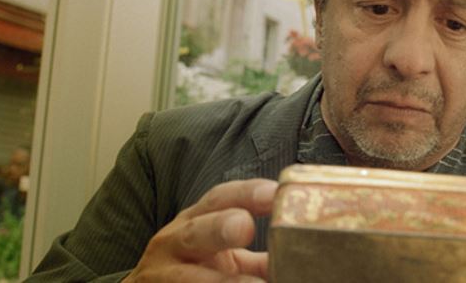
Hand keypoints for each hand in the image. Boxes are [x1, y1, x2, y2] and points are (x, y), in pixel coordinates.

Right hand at [124, 179, 277, 281]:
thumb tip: (305, 257)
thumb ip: (260, 259)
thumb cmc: (195, 268)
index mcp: (196, 220)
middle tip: (244, 226)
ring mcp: (160, 274)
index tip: (275, 192)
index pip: (221, 198)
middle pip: (196, 231)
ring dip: (219, 281)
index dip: (247, 193)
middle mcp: (173, 242)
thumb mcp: (223, 256)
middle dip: (219, 227)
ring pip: (185, 276)